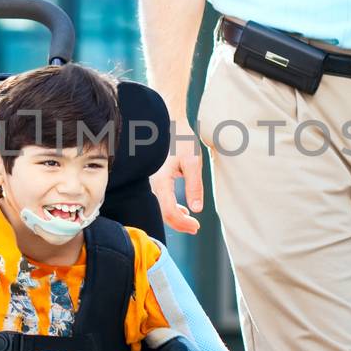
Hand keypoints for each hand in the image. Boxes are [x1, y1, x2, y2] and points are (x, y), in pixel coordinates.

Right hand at [149, 120, 203, 234]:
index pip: (170, 211)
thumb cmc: (180, 138)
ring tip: (191, 222)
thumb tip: (196, 208)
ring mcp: (154, 182)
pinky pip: (162, 200)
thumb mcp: (193, 161)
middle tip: (195, 228)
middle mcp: (154, 184)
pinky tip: (184, 209)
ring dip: (177, 217)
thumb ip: (194, 186)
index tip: (196, 226)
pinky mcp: (157, 179)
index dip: (183, 223)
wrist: (170, 122)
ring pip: (163, 208)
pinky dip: (173, 208)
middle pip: (164, 213)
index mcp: (162, 181)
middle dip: (180, 224)